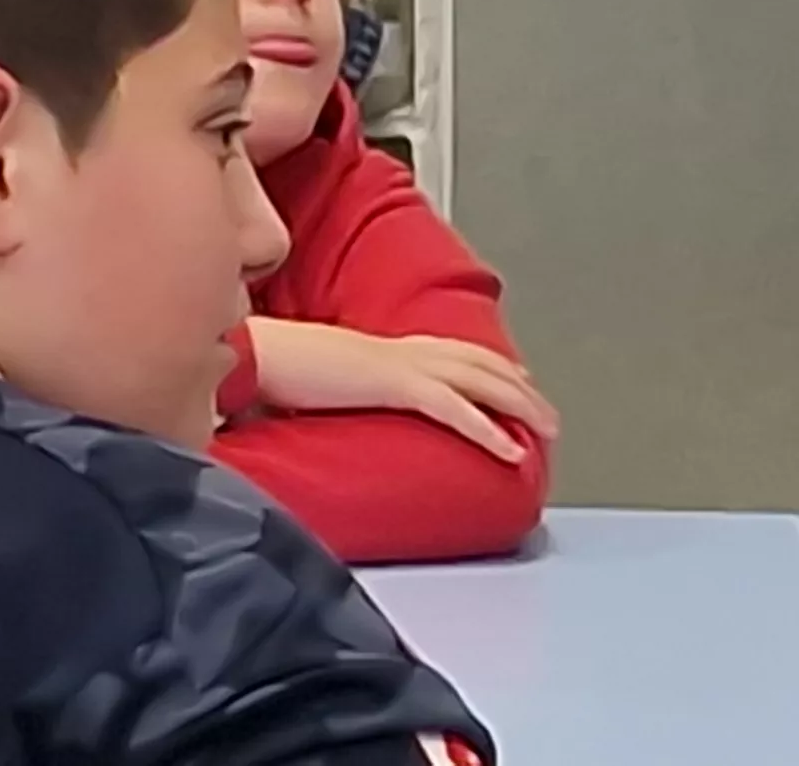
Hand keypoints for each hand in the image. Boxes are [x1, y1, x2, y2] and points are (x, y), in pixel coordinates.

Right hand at [245, 319, 560, 462]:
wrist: (251, 351)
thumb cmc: (268, 366)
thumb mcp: (313, 378)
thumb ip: (336, 389)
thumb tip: (330, 410)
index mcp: (379, 348)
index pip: (450, 350)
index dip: (489, 364)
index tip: (515, 377)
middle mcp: (398, 349)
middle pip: (478, 363)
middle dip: (520, 388)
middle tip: (550, 414)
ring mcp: (400, 364)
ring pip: (481, 381)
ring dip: (522, 406)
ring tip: (549, 431)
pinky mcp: (395, 384)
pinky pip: (456, 410)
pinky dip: (489, 431)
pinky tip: (513, 452)